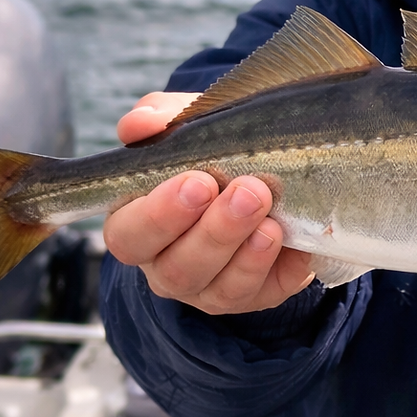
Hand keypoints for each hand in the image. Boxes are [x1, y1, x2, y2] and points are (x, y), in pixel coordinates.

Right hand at [103, 92, 313, 314]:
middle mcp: (166, 265)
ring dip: (246, 253)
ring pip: (219, 289)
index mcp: (136, 225)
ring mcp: (209, 288)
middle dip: (214, 232)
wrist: (271, 168)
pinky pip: (262, 294)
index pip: (128, 235)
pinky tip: (288, 237)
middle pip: (177, 269)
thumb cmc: (211, 152)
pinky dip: (277, 267)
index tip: (197, 181)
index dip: (159, 215)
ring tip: (270, 218)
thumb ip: (160, 119)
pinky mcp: (254, 297)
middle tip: (248, 193)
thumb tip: (139, 124)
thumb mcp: (187, 127)